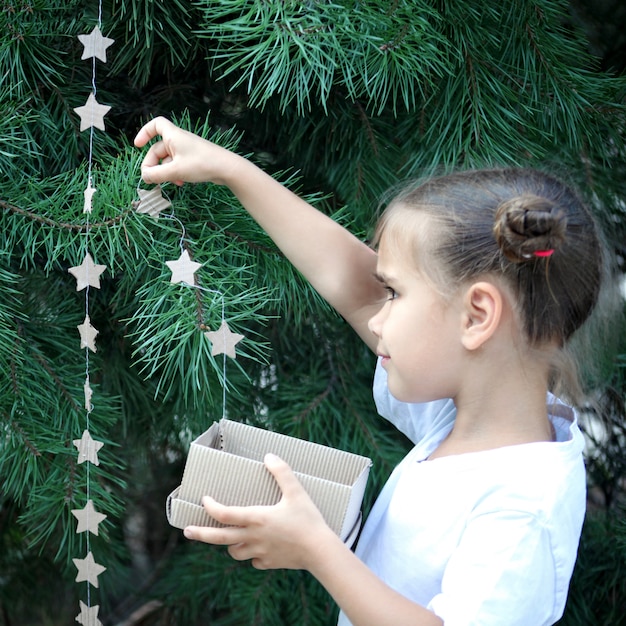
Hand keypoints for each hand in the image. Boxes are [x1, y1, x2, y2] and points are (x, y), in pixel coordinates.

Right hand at [134, 116, 240, 186]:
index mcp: (173, 136)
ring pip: (168, 160)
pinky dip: (176, 173)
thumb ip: (157, 175)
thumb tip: (144, 177)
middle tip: (153, 180)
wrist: (227, 169)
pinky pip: (178, 165)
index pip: (156, 125)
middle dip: (154, 165)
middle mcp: (179, 140)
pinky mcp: (193, 159)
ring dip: (166, 172)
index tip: (138, 145)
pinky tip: (181, 183)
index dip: (144, 132)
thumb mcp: (176, 171)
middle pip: (158, 149)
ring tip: (172, 183)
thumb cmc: (202, 164)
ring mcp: (187, 150)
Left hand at [183, 453, 335, 570]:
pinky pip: (253, 560)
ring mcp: (260, 552)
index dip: (211, 506)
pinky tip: (258, 548)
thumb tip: (269, 456)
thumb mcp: (297, 491)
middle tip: (187, 531)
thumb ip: (282, 472)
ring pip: (234, 551)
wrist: (320, 552)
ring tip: (231, 536)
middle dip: (201, 533)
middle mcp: (253, 537)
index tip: (205, 500)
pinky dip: (251, 554)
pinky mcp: (269, 563)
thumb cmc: (308, 520)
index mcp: (256, 518)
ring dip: (230, 543)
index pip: (224, 514)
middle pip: (219, 537)